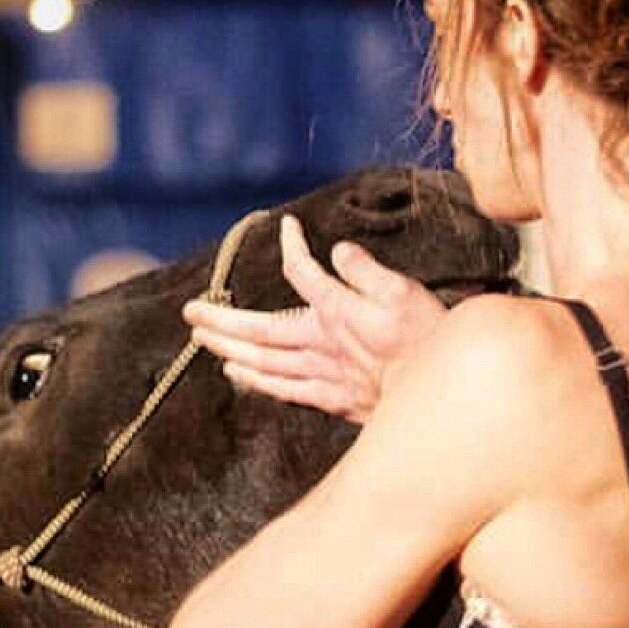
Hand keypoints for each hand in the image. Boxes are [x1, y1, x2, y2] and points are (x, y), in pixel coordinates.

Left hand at [183, 214, 447, 424]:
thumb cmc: (428, 341)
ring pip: (263, 363)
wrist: (438, 399)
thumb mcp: (404, 292)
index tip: (286, 228)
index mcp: (336, 311)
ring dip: (229, 351)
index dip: (290, 247)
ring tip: (204, 341)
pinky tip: (239, 376)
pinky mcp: (333, 399)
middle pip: (259, 331)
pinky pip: (284, 389)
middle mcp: (320, 344)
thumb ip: (366, 270)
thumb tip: (338, 251)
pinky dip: (257, 381)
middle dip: (222, 321)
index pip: (301, 272)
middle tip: (190, 313)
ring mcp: (323, 375)